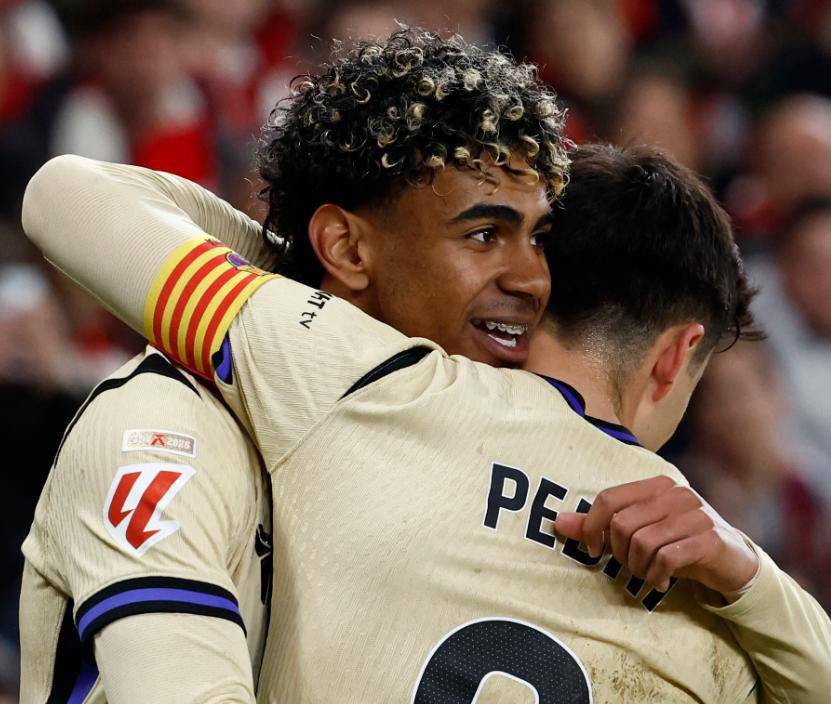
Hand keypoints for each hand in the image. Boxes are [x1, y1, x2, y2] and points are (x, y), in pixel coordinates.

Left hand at [554, 475, 758, 593]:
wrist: (732, 562)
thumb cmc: (678, 543)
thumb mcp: (639, 531)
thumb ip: (600, 525)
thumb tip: (559, 522)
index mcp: (655, 485)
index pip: (608, 499)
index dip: (591, 527)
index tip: (591, 551)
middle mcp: (676, 493)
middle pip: (622, 524)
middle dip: (619, 553)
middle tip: (630, 566)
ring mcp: (696, 514)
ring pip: (643, 542)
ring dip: (638, 567)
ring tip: (647, 574)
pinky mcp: (710, 539)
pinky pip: (667, 557)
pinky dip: (656, 575)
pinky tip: (661, 581)